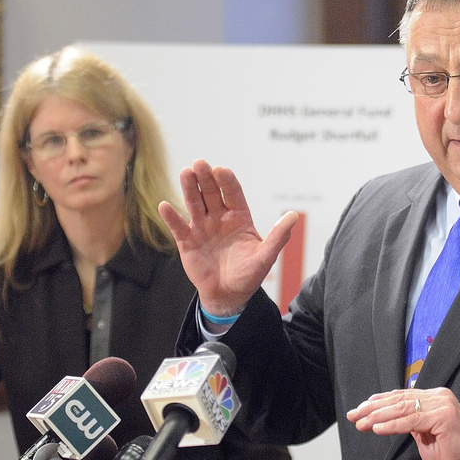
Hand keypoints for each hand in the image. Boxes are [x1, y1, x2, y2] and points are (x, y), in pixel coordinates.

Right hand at [158, 159, 297, 314]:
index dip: (227, 182)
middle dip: (206, 178)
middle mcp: (219, 218)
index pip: (233, 193)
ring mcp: (202, 228)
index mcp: (239, 217)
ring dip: (189, 189)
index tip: (221, 170)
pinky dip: (171, 217)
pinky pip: (178, 226)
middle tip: (200, 164)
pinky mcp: (187, 241)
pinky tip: (165, 206)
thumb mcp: (265, 256)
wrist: (229, 295)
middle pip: (212, 193)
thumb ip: (278, 236)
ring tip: (185, 173)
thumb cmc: (249, 274)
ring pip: (194, 204)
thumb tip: (293, 216)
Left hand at [346, 388, 459, 459]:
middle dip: (373, 408)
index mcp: (434, 397)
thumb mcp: (424, 434)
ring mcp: (442, 404)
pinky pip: (412, 420)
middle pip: (399, 399)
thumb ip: (409, 421)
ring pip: (403, 407)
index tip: (360, 410)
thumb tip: (386, 417)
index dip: (378, 402)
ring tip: (362, 422)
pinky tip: (378, 428)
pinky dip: (392, 425)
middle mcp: (439, 396)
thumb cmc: (452, 453)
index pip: (401, 396)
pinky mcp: (444, 415)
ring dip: (378, 416)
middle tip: (355, 415)